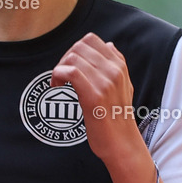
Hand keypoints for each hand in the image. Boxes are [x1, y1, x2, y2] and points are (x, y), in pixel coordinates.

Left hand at [52, 32, 145, 164]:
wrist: (121, 143)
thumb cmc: (117, 116)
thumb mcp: (125, 86)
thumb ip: (117, 64)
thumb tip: (109, 44)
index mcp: (120, 66)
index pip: (91, 40)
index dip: (74, 50)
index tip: (70, 67)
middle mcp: (114, 71)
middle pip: (79, 46)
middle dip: (64, 58)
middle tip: (61, 77)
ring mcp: (105, 83)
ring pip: (73, 57)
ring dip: (59, 68)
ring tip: (58, 84)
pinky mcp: (94, 97)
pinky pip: (71, 72)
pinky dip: (58, 76)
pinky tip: (57, 88)